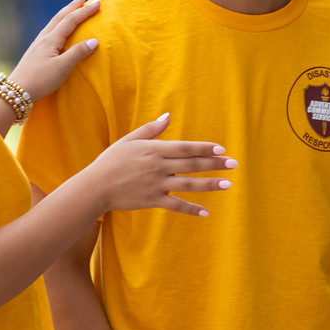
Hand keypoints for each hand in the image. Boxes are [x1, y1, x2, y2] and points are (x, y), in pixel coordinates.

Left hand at [8, 0, 100, 101]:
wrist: (16, 91)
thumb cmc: (40, 80)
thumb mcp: (62, 68)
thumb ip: (78, 53)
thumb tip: (94, 41)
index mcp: (51, 39)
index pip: (70, 20)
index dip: (84, 11)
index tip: (97, 3)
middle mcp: (43, 38)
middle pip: (59, 18)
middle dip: (72, 7)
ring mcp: (37, 45)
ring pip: (53, 24)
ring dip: (64, 14)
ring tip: (71, 9)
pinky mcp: (35, 53)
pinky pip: (49, 32)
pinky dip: (57, 25)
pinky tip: (56, 30)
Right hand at [85, 113, 236, 217]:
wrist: (95, 187)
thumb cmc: (111, 161)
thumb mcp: (128, 140)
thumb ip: (150, 130)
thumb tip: (168, 117)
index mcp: (154, 150)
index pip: (185, 147)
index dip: (204, 148)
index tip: (221, 149)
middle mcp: (159, 167)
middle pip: (192, 164)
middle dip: (214, 164)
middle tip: (233, 164)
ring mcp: (156, 184)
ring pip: (189, 184)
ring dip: (210, 184)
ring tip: (228, 184)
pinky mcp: (152, 200)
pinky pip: (176, 205)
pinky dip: (191, 209)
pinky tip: (205, 212)